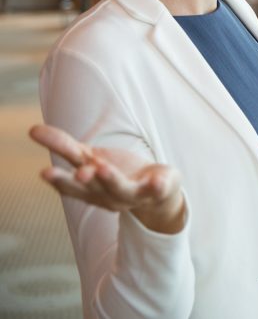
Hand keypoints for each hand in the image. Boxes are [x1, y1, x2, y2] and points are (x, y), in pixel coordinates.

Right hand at [28, 124, 185, 233]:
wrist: (157, 192)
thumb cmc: (115, 173)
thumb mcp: (89, 158)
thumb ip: (63, 145)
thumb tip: (32, 129)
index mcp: (89, 188)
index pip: (70, 185)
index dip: (59, 180)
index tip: (44, 172)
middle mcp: (107, 195)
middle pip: (93, 189)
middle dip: (83, 182)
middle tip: (76, 173)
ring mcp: (132, 194)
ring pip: (121, 189)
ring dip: (111, 179)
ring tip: (102, 168)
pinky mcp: (156, 190)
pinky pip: (156, 189)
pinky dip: (156, 186)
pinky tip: (156, 181)